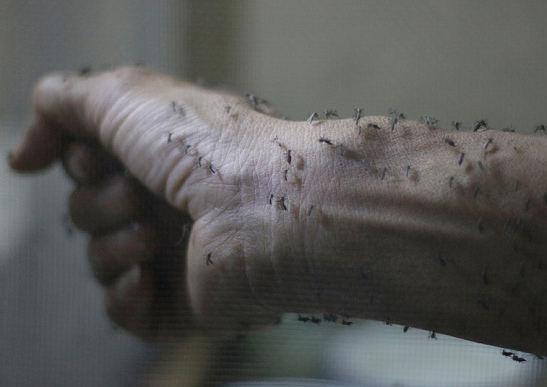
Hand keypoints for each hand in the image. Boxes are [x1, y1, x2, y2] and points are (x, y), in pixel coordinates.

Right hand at [9, 67, 281, 340]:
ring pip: (100, 258)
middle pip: (87, 210)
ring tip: (157, 231)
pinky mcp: (186, 302)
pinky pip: (124, 310)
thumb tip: (25, 154)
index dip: (79, 160)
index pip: (88, 164)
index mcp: (162, 156)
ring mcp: (178, 254)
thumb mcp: (124, 94)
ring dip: (115, 241)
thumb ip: (64, 104)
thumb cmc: (206, 145)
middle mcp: (170, 202)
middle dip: (100, 199)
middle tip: (140, 190)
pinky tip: (148, 275)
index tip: (95, 153)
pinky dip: (126, 294)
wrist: (265, 205)